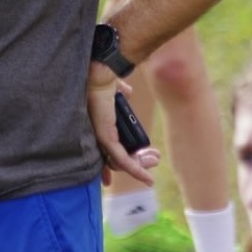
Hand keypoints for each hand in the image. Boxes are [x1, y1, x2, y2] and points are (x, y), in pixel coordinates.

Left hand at [86, 67, 160, 185]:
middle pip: (114, 160)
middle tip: (154, 160)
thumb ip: (120, 92)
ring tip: (155, 160)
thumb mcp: (115, 90)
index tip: (112, 178)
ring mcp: (100, 138)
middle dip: (137, 165)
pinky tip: (148, 179)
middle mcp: (96, 135)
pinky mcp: (106, 138)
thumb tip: (126, 91)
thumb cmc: (104, 79)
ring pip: (121, 162)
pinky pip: (122, 159)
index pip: (102, 153)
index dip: (106, 168)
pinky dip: (136, 170)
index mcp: (98, 127)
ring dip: (142, 166)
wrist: (101, 73)